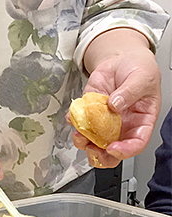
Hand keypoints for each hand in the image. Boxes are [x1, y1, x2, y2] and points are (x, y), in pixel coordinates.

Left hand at [74, 30, 160, 168]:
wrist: (121, 60)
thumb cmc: (139, 70)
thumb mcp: (142, 78)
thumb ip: (130, 92)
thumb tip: (115, 104)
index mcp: (141, 121)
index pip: (137, 143)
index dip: (125, 150)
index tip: (113, 148)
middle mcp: (122, 126)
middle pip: (112, 151)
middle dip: (100, 155)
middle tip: (92, 149)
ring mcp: (104, 122)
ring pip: (92, 142)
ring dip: (83, 142)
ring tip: (79, 133)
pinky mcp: (90, 113)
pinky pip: (79, 124)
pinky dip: (74, 123)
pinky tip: (74, 116)